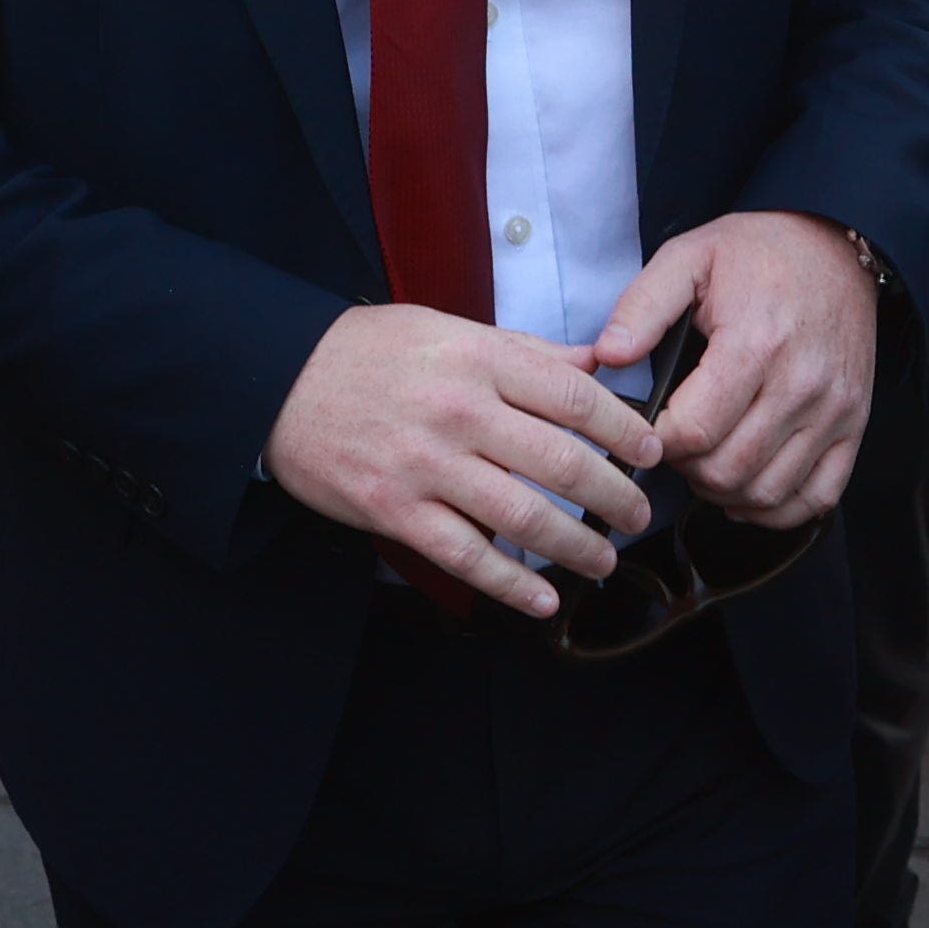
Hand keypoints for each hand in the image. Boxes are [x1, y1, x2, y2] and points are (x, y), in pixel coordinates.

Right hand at [262, 305, 662, 616]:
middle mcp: (457, 410)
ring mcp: (425, 465)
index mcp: (477, 357)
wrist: (276, 382)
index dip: (624, 428)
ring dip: (576, 547)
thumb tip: (596, 361)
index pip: (573, 395)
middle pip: (561, 461)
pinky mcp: (394, 511)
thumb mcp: (447, 328)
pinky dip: (511, 585)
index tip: (652, 449)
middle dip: (613, 495)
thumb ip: (524, 350)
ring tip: (604, 560)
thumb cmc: (367, 352)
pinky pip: (466, 556)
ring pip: (523, 516)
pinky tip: (543, 600)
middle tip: (637, 514)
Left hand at [593, 212, 877, 526]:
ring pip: (768, 492)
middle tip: (674, 444)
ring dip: (724, 491)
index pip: (693, 431)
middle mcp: (800, 384)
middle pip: (728, 469)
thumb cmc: (758, 253)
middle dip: (686, 469)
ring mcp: (833, 410)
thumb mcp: (688, 256)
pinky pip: (818, 496)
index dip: (657, 440)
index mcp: (755, 343)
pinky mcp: (854, 424)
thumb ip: (642, 307)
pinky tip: (748, 488)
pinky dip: (777, 509)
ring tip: (705, 462)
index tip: (648, 425)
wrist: (834, 244)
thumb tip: (607, 357)